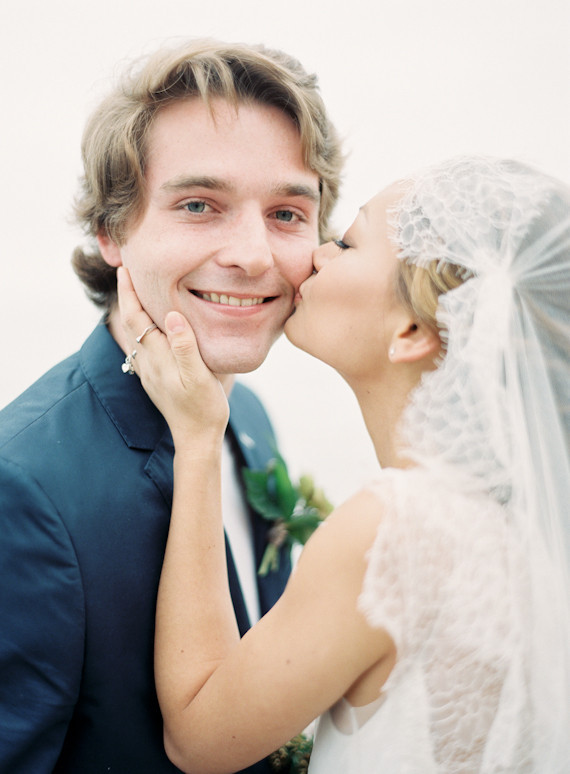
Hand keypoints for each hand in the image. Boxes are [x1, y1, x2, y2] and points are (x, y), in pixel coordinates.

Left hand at [117, 267, 228, 446]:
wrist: (197, 439)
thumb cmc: (204, 408)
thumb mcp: (200, 377)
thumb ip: (184, 346)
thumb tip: (170, 316)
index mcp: (158, 357)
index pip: (136, 318)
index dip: (130, 292)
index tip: (125, 269)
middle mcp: (148, 363)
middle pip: (131, 323)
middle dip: (128, 296)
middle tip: (127, 272)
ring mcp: (150, 372)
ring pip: (134, 335)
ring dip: (133, 312)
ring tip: (136, 293)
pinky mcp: (156, 380)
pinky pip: (142, 347)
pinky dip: (141, 329)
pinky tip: (148, 328)